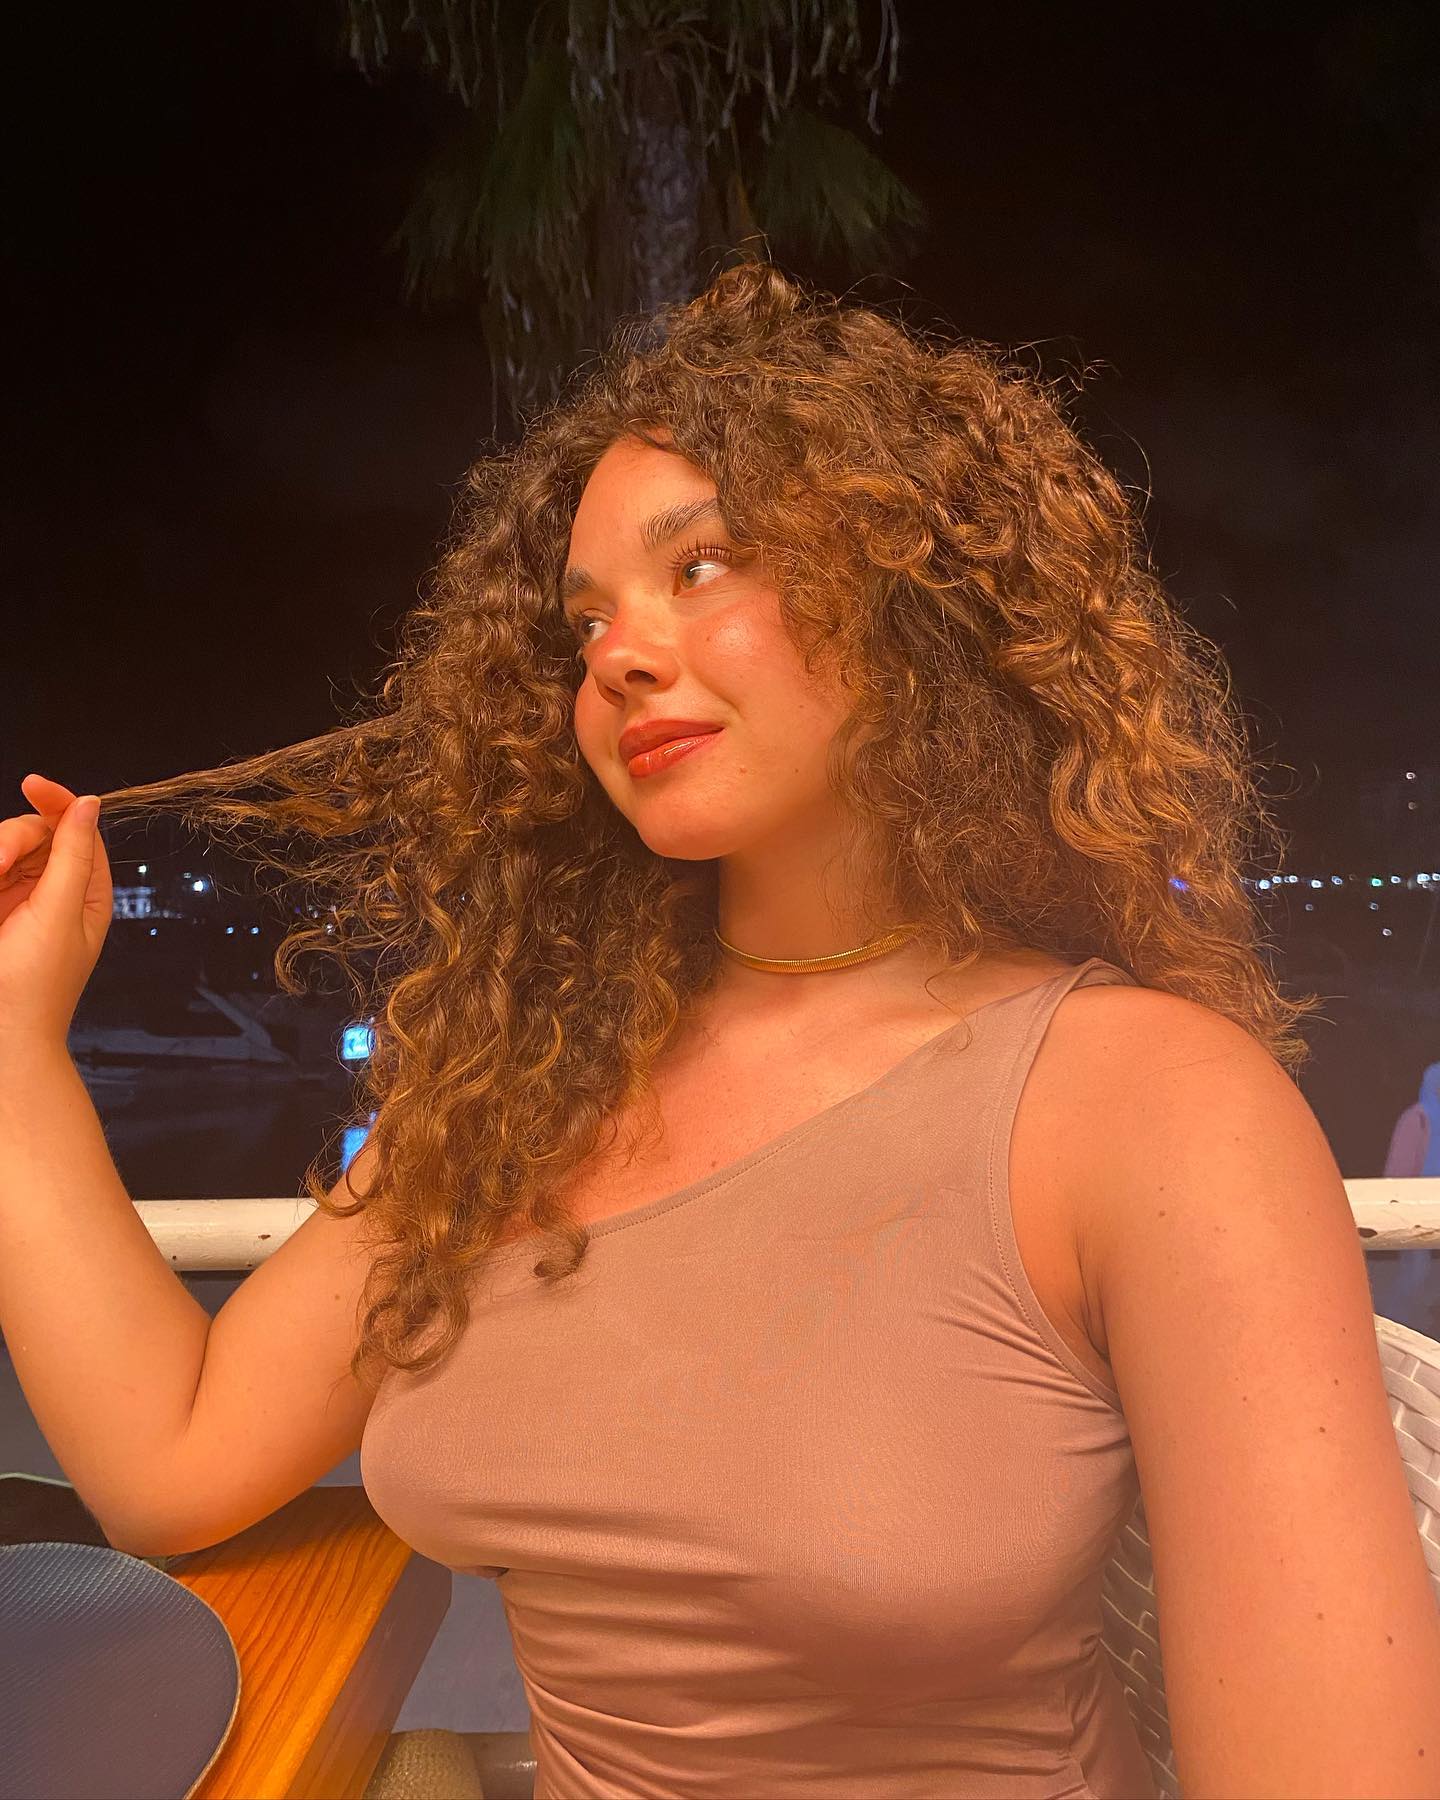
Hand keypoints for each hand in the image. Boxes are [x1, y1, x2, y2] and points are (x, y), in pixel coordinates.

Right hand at [0, 774, 113, 1047]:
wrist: (1, 1035)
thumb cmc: (35, 985)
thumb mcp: (59, 914)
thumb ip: (72, 856)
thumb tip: (89, 803)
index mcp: (87, 894)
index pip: (79, 831)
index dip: (60, 802)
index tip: (33, 784)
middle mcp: (54, 892)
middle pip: (35, 835)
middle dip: (11, 841)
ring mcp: (18, 900)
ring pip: (4, 850)